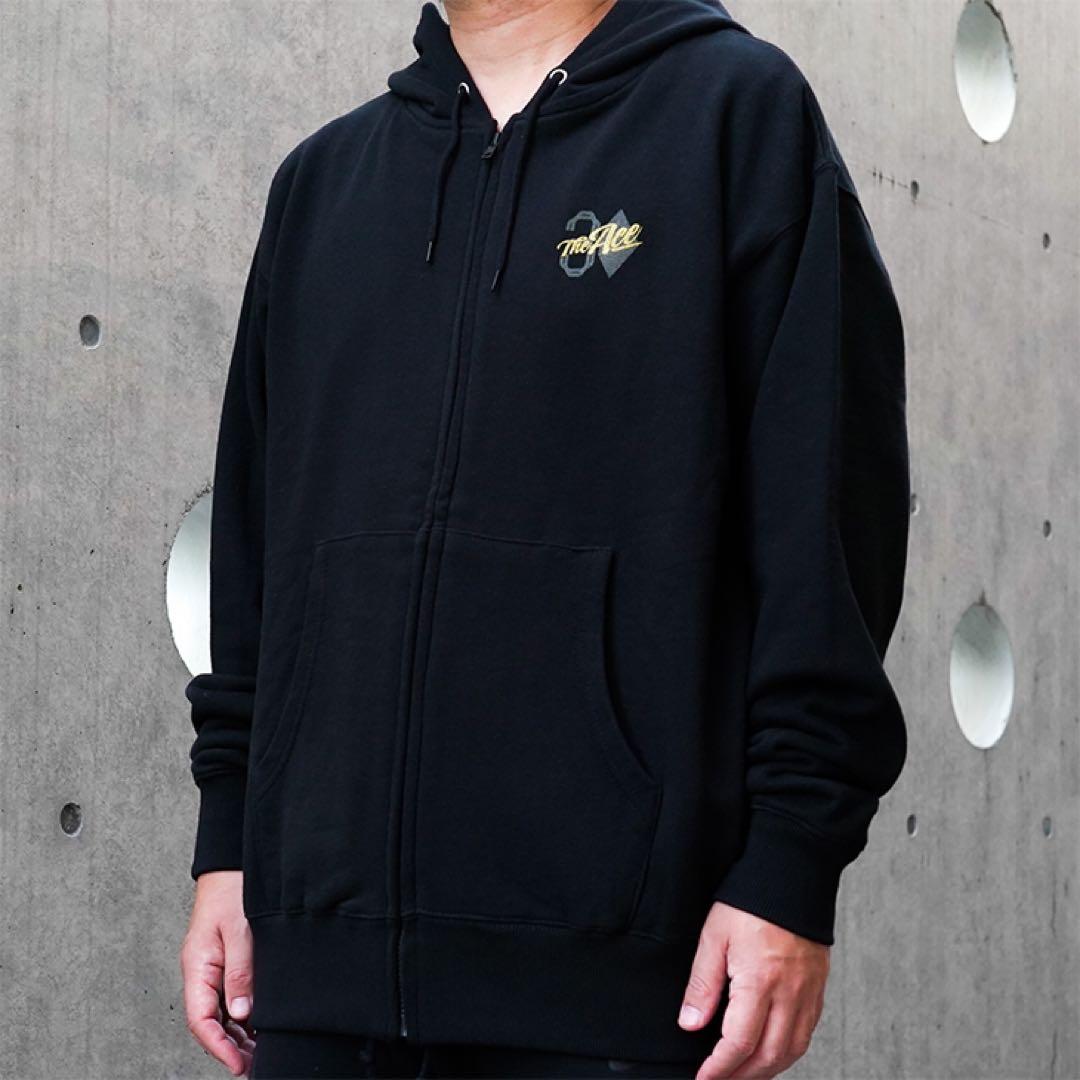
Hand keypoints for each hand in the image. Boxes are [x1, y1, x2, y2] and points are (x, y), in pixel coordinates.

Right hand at [180, 870, 255, 1076]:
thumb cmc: (232, 891)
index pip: (201, 1019)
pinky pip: (229, 997)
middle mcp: (202, 972)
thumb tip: (241, 1013)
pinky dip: (244, 1015)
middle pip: (210, 1022)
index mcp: (197, 966)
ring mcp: (213, 968)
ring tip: (261, 1053)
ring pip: (221, 1012)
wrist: (232, 866)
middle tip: (255, 1066)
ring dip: (238, 1034)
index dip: (218, 1047)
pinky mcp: (226, 962)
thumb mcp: (239, 931)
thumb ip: (240, 972)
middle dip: (230, 1047)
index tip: (237, 1065)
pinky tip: (260, 1024)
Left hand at [678, 901, 828, 1078]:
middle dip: (742, 1077)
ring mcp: (808, 993)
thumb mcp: (714, 936)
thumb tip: (690, 1023)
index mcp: (761, 981)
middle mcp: (790, 994)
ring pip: (792, 1051)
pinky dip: (788, 1052)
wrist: (793, 874)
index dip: (719, 1068)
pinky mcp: (817, 988)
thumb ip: (703, 983)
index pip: (739, 1043)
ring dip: (767, 1070)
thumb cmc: (750, 901)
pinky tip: (771, 1052)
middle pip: (768, 1056)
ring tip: (742, 1075)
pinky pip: (806, 1034)